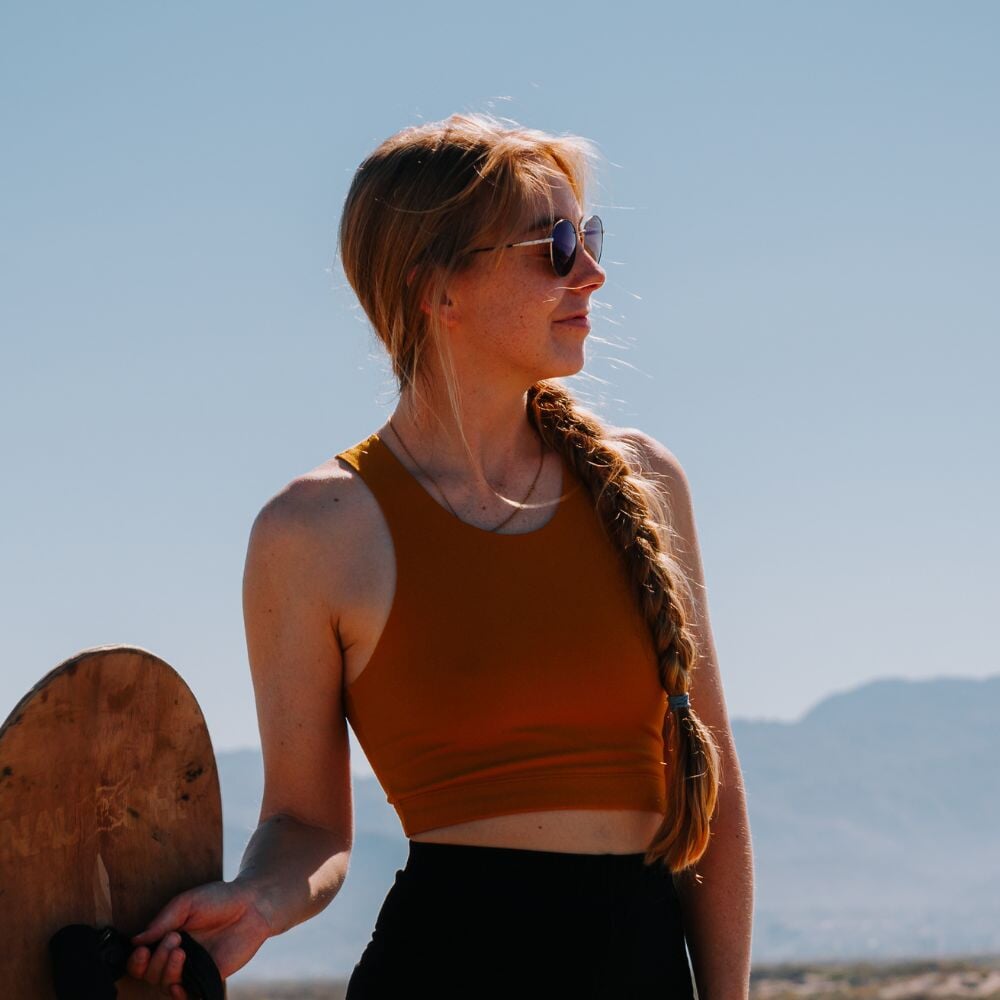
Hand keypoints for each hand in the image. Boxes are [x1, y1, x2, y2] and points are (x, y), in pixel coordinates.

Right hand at [125, 878, 271, 996]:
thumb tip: (135, 941)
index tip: (142, 949)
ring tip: (181, 950)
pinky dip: (178, 994)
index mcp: (167, 938)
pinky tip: (178, 984)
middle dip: (157, 960)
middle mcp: (177, 956)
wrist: (252, 904)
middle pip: (151, 974)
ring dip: (167, 971)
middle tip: (175, 938)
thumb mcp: (187, 903)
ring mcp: (192, 968)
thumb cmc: (219, 899)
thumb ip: (162, 921)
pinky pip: (188, 995)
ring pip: (166, 985)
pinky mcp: (209, 977)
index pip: (142, 960)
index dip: (136, 960)